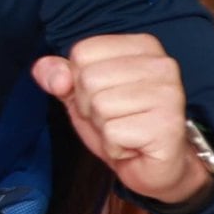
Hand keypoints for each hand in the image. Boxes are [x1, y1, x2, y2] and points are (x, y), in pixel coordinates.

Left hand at [34, 34, 208, 205]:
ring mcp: (168, 93)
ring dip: (103, 128)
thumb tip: (45, 69)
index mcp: (142, 46)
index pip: (82, 52)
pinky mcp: (167, 124)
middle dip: (90, 107)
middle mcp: (161, 64)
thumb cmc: (122, 125)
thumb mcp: (81, 96)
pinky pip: (113, 133)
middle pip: (88, 79)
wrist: (155, 166)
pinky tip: (134, 146)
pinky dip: (115, 146)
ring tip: (125, 131)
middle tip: (115, 119)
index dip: (79, 82)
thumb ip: (58, 76)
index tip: (104, 97)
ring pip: (99, 105)